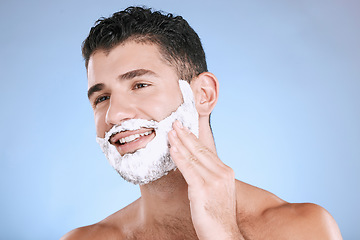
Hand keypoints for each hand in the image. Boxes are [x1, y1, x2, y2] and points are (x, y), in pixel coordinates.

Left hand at [168, 120, 242, 239]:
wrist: (224, 235)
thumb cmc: (218, 215)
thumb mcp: (218, 191)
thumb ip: (209, 176)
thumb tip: (195, 166)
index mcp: (225, 172)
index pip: (206, 151)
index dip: (193, 138)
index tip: (184, 129)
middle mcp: (222, 173)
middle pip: (200, 150)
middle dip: (185, 135)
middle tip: (175, 123)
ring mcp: (213, 180)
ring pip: (193, 157)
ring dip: (179, 142)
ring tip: (170, 132)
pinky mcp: (203, 189)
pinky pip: (188, 169)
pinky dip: (179, 157)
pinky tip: (172, 149)